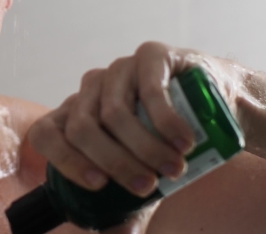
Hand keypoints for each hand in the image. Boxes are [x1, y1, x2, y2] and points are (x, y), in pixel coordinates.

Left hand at [28, 41, 245, 198]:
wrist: (219, 108)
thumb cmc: (168, 147)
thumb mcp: (145, 178)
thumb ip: (126, 209)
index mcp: (76, 116)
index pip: (46, 133)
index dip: (64, 160)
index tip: (98, 186)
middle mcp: (90, 89)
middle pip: (81, 127)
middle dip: (114, 163)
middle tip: (146, 186)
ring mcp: (118, 69)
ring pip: (113, 112)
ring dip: (144, 147)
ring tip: (174, 169)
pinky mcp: (150, 56)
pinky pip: (148, 89)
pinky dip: (166, 121)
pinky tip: (184, 141)